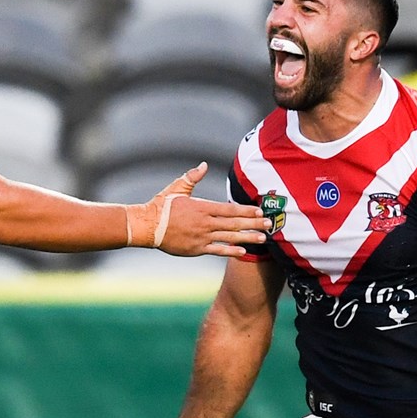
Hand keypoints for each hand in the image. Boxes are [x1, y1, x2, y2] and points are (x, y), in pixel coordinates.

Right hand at [124, 163, 268, 256]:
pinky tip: (243, 251)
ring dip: (247, 237)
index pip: (229, 209)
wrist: (147, 227)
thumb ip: (192, 177)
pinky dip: (230, 251)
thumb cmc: (161, 206)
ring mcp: (201, 237)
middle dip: (253, 223)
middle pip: (234, 223)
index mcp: (202, 207)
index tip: (260, 211)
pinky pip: (217, 250)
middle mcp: (205, 222)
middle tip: (269, 224)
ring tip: (262, 238)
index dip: (246, 210)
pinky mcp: (196, 249)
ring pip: (229, 237)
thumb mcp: (177, 188)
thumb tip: (204, 165)